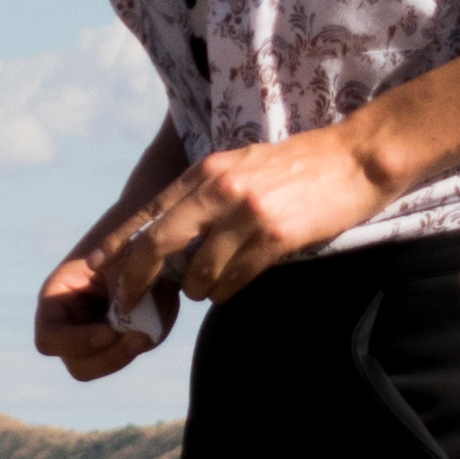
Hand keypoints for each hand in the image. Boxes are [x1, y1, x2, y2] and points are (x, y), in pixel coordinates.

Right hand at [37, 222, 167, 383]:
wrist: (146, 242)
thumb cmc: (127, 245)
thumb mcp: (122, 263)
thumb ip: (123, 293)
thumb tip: (127, 327)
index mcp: (55, 301)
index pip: (50, 340)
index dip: (77, 342)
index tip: (109, 332)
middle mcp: (69, 326)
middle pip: (78, 366)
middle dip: (109, 356)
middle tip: (138, 337)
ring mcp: (93, 337)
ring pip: (103, 365)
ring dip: (127, 352)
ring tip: (148, 330)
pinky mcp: (117, 339)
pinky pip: (127, 353)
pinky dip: (143, 341)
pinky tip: (154, 318)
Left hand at [119, 125, 395, 314]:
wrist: (358, 158)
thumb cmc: (303, 165)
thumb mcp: (243, 166)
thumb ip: (208, 192)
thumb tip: (174, 233)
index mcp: (207, 170)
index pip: (149, 212)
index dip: (120, 245)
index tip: (102, 268)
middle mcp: (220, 189)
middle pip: (158, 244)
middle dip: (137, 278)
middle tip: (131, 300)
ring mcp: (246, 213)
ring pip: (198, 270)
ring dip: (195, 289)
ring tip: (203, 290)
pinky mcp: (275, 236)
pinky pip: (235, 278)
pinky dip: (225, 290)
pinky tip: (228, 289)